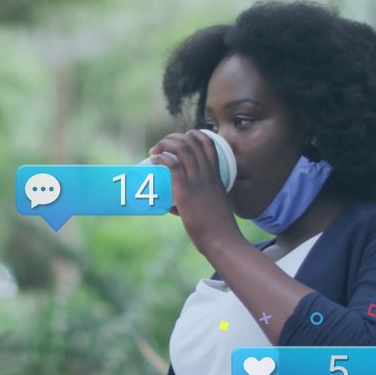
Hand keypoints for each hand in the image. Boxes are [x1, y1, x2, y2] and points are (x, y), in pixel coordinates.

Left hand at [149, 130, 243, 253]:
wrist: (221, 239)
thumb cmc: (218, 229)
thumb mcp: (217, 206)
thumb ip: (204, 202)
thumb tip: (182, 207)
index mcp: (216, 176)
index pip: (209, 144)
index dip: (194, 135)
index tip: (181, 140)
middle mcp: (207, 175)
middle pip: (192, 142)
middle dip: (174, 138)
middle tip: (161, 146)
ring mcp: (197, 182)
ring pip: (182, 149)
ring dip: (165, 144)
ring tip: (154, 150)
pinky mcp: (185, 191)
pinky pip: (173, 165)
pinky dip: (161, 157)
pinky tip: (154, 159)